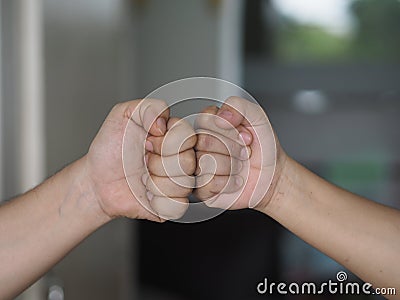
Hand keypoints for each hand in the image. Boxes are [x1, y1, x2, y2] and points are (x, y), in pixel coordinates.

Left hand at [85, 99, 195, 221]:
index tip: (148, 141)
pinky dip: (157, 201)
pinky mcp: (172, 205)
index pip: (189, 136)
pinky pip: (177, 205)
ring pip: (184, 185)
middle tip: (143, 160)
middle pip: (189, 162)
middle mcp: (181, 160)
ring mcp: (178, 184)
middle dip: (158, 162)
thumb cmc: (110, 149)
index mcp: (174, 137)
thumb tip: (164, 124)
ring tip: (143, 177)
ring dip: (156, 182)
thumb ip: (148, 108)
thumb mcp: (123, 115)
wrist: (97, 179)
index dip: (166, 141)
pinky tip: (147, 194)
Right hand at [194, 96, 285, 209]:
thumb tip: (221, 114)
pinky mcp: (202, 188)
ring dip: (232, 165)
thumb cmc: (264, 150)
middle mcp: (201, 145)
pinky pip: (207, 182)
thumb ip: (239, 106)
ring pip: (205, 162)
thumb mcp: (257, 118)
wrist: (274, 178)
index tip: (246, 136)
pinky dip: (229, 182)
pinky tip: (236, 180)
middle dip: (233, 148)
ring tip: (241, 166)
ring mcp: (199, 166)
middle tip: (245, 152)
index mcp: (210, 126)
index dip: (230, 129)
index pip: (205, 119)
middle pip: (204, 141)